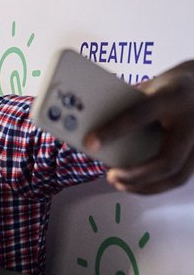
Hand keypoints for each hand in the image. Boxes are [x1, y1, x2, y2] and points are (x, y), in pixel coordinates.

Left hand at [86, 59, 193, 193]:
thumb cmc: (169, 88)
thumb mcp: (150, 88)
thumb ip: (128, 108)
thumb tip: (95, 133)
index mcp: (173, 97)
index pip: (140, 115)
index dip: (113, 131)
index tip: (90, 143)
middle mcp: (193, 122)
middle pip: (166, 161)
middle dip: (135, 175)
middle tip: (110, 176)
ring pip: (177, 176)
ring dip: (145, 186)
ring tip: (120, 184)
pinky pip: (180, 177)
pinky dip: (156, 185)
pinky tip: (137, 185)